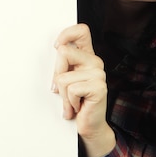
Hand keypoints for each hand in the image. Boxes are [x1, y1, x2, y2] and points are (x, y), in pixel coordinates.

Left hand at [53, 24, 115, 156]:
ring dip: (63, 94)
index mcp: (88, 56)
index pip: (81, 31)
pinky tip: (77, 106)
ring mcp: (98, 74)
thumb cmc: (76, 102)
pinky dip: (69, 102)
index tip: (57, 47)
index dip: (66, 34)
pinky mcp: (98, 87)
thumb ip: (63, 64)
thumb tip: (56, 50)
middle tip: (63, 90)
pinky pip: (71, 89)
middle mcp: (95, 62)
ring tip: (72, 101)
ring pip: (63, 77)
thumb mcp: (66, 80)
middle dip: (57, 74)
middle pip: (63, 52)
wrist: (89, 125)